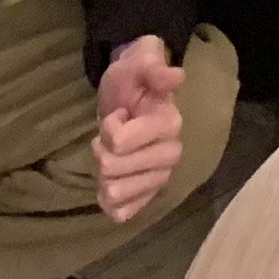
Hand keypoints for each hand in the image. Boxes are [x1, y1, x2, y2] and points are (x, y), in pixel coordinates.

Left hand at [92, 38, 189, 222]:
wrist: (129, 96)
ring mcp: (159, 179)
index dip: (109, 127)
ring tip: (113, 155)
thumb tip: (176, 77)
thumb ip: (154, 68)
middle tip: (112, 135)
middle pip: (111, 168)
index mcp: (170, 124)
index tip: (119, 113)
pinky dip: (108, 200)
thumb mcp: (138, 64)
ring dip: (103, 174)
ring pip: (113, 193)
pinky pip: (121, 213)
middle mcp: (170, 156)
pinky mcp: (146, 198)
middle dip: (102, 150)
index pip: (119, 141)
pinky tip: (111, 181)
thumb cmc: (132, 79)